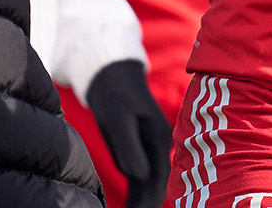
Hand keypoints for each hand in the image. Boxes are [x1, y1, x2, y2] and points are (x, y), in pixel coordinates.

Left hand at [84, 59, 172, 207]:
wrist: (112, 77)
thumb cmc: (115, 95)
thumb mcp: (118, 119)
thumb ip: (128, 147)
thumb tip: (138, 176)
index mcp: (159, 139)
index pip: (157, 178)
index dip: (150, 200)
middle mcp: (159, 146)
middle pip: (156, 185)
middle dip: (146, 205)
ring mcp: (150, 149)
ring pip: (148, 184)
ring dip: (141, 202)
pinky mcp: (138, 150)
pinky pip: (139, 178)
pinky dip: (135, 194)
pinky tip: (128, 206)